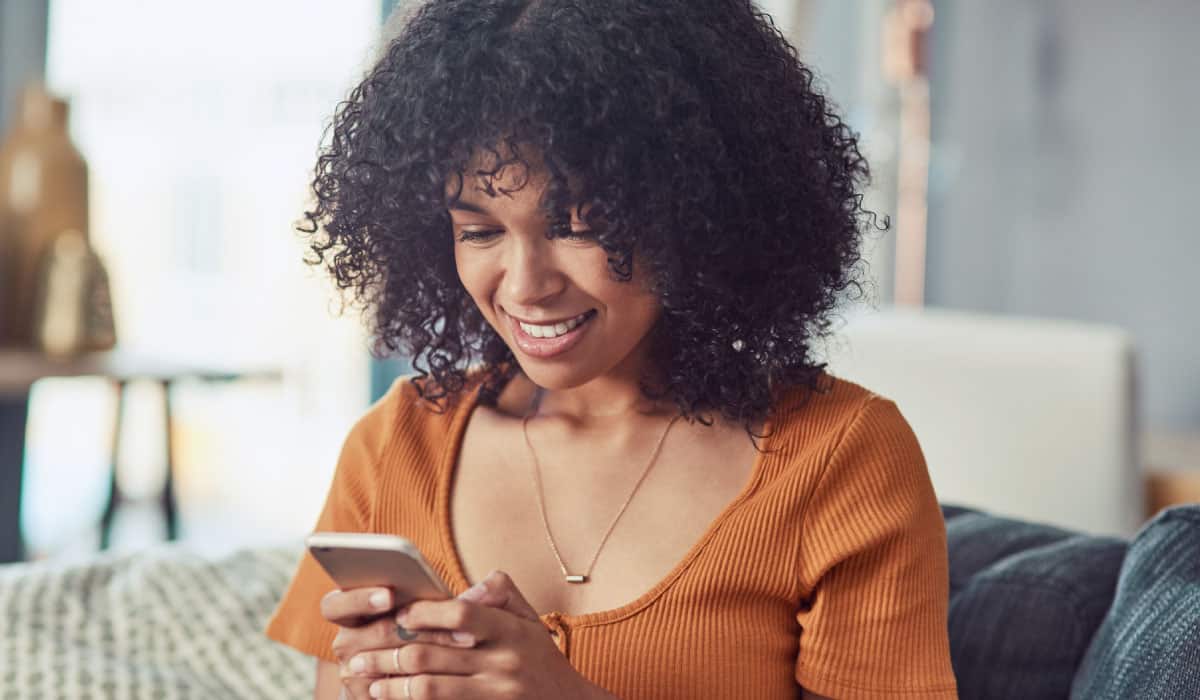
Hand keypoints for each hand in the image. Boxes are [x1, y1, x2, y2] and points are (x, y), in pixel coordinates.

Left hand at [344, 570, 615, 698]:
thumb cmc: (542, 659)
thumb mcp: (531, 618)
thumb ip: (499, 592)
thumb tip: (463, 591)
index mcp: (511, 631)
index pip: (459, 614)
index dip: (423, 614)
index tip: (398, 615)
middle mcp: (502, 663)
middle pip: (430, 656)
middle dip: (386, 654)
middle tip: (356, 653)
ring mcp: (493, 694)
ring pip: (426, 689)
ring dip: (387, 685)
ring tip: (363, 679)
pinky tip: (387, 699)